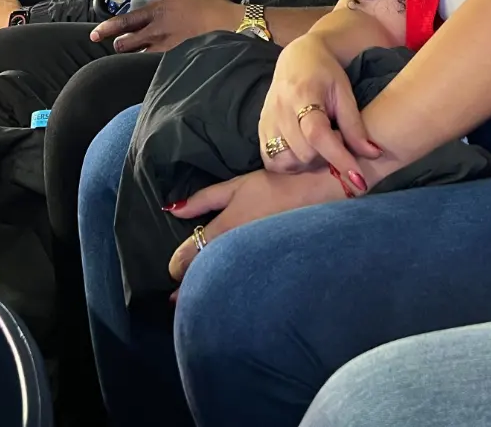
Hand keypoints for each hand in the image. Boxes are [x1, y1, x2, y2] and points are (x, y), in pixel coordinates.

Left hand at [89, 0, 241, 53]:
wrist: (230, 25)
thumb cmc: (212, 4)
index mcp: (159, 11)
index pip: (126, 21)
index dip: (107, 28)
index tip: (95, 33)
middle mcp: (158, 30)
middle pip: (127, 43)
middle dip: (118, 44)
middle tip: (114, 43)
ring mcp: (167, 46)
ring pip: (140, 53)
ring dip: (134, 52)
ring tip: (133, 50)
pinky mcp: (176, 56)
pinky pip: (157, 59)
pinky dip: (151, 57)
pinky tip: (154, 57)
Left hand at [165, 168, 346, 282]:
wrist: (318, 197)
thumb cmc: (276, 187)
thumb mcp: (236, 186)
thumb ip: (204, 199)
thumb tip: (173, 210)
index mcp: (224, 230)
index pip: (190, 254)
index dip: (177, 265)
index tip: (172, 273)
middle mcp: (237, 250)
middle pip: (205, 274)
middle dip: (189, 287)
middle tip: (174, 300)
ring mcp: (255, 263)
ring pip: (226, 282)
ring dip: (212, 292)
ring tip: (199, 304)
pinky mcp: (272, 271)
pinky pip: (247, 283)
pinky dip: (236, 291)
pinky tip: (233, 299)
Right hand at [259, 35, 381, 176]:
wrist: (298, 57)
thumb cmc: (326, 73)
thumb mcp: (345, 93)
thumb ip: (355, 126)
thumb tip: (373, 155)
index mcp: (303, 95)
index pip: (318, 135)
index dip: (339, 158)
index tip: (359, 180)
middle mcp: (280, 109)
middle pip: (304, 153)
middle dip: (326, 158)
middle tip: (337, 144)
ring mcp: (267, 120)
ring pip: (286, 161)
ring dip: (307, 164)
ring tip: (319, 148)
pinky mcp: (260, 128)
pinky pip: (271, 160)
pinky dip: (289, 164)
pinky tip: (302, 152)